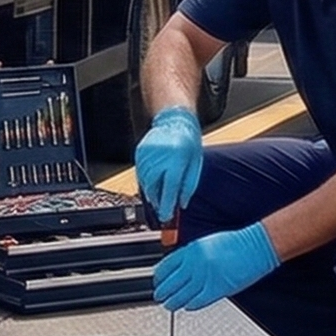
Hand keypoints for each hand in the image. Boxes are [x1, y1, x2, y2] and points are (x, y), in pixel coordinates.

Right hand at [133, 107, 203, 221]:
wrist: (174, 119)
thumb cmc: (188, 139)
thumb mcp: (195, 163)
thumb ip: (188, 185)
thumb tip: (181, 203)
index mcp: (177, 160)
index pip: (169, 189)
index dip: (167, 206)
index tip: (166, 217)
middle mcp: (160, 158)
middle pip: (154, 188)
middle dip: (158, 202)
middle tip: (162, 209)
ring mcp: (148, 154)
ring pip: (145, 183)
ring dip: (151, 193)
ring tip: (158, 197)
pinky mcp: (140, 152)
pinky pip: (140, 173)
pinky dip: (145, 181)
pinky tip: (152, 183)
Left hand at [154, 224, 278, 310]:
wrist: (256, 246)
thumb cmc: (237, 243)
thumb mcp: (207, 243)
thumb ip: (192, 255)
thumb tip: (182, 267)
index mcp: (192, 250)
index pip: (167, 266)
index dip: (159, 276)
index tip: (157, 280)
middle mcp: (195, 263)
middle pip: (171, 282)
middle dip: (162, 291)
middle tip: (159, 296)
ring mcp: (205, 277)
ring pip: (182, 294)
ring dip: (173, 302)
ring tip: (169, 305)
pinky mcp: (217, 289)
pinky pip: (198, 301)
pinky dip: (191, 305)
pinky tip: (187, 307)